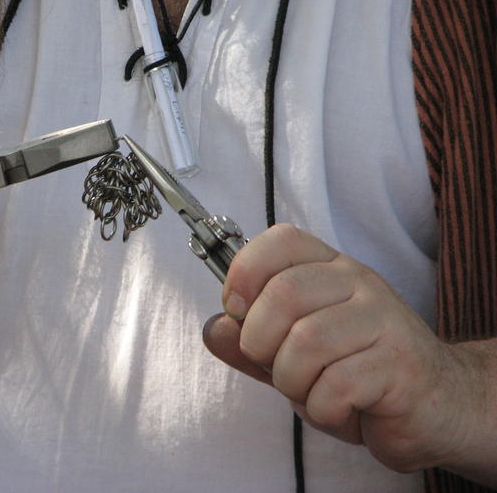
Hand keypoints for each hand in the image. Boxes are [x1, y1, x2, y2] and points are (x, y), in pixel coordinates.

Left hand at [202, 224, 483, 473]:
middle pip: (283, 295)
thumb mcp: (291, 354)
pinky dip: (323, 409)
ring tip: (312, 391)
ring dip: (292, 383)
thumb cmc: (355, 374)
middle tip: (276, 366)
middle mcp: (358, 282)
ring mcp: (384, 319)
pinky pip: (335, 386)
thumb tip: (215, 329)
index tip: (236, 310)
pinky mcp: (400, 363)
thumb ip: (250, 341)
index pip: (281, 240)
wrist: (436, 407)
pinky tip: (341, 408)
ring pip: (305, 343)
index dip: (244, 272)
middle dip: (260, 344)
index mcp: (330, 268)